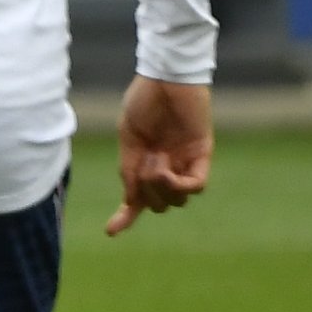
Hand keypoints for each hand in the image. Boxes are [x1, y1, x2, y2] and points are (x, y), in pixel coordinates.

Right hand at [102, 76, 210, 235]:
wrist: (165, 79)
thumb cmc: (144, 102)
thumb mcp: (129, 139)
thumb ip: (129, 169)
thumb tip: (132, 200)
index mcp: (143, 163)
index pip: (138, 198)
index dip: (125, 216)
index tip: (110, 232)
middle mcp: (166, 168)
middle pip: (159, 204)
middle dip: (146, 195)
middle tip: (141, 168)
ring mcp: (184, 163)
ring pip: (177, 200)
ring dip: (161, 188)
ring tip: (154, 162)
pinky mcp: (202, 155)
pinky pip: (195, 185)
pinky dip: (179, 184)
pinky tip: (165, 168)